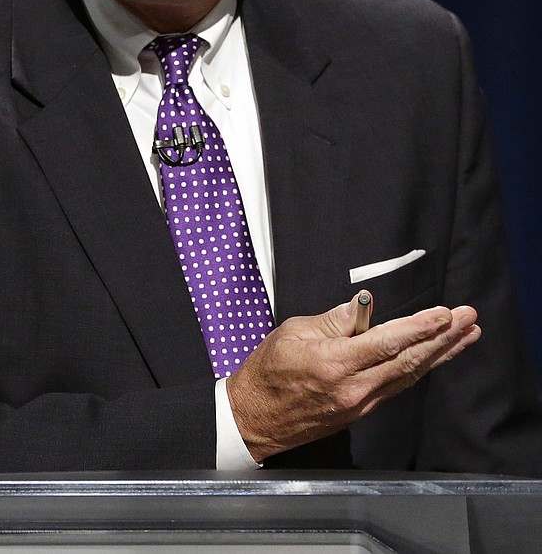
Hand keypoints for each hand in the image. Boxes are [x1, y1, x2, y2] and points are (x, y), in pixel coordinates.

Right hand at [225, 292, 480, 461]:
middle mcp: (354, 388)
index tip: (445, 313)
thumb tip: (365, 305)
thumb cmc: (268, 369)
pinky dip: (420, 369)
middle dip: (442, 338)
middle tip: (469, 318)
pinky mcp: (361, 411)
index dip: (419, 327)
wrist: (254, 417)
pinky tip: (435, 357)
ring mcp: (360, 404)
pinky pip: (397, 386)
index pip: (387, 342)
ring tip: (466, 335)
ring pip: (409, 375)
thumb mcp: (293, 332)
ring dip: (440, 354)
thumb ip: (334, 321)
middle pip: (408, 361)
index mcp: (334, 364)